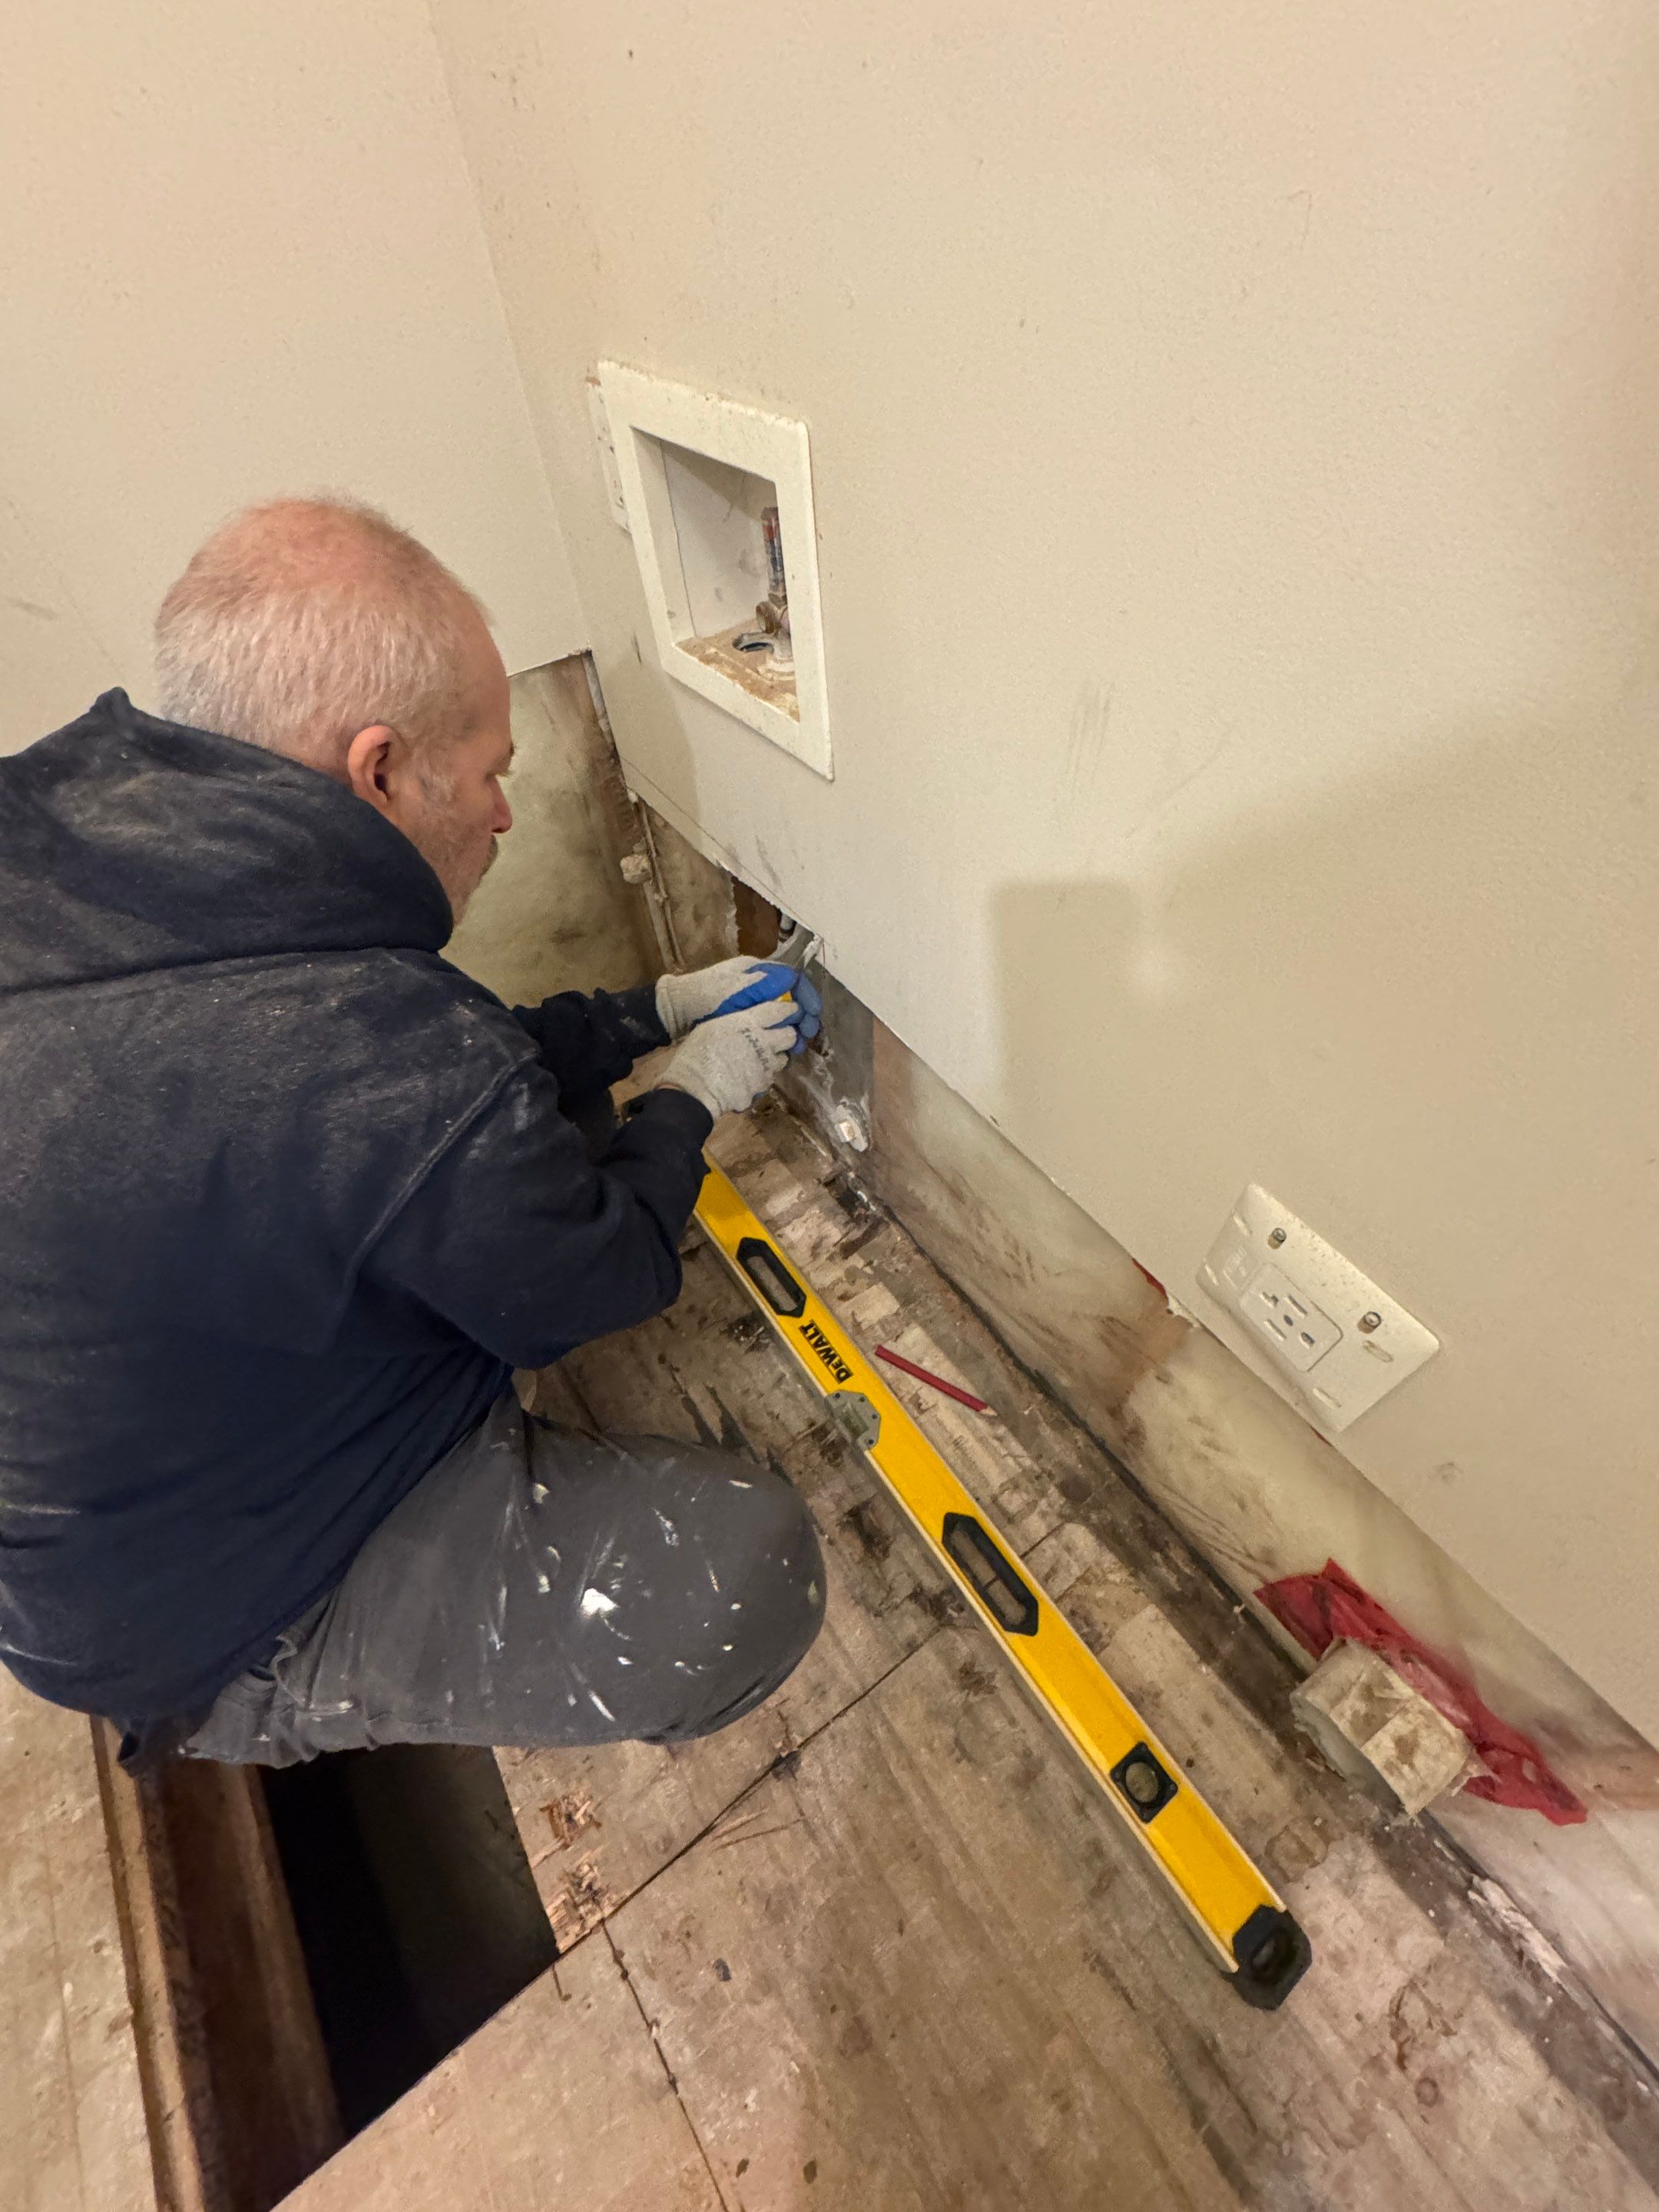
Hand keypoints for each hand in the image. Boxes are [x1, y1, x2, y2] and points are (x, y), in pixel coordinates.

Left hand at [655, 957, 822, 1052]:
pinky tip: (781, 1050)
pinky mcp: (747, 1021)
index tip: (813, 1015)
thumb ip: (761, 985)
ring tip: (796, 1048)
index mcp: (758, 972)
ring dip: (794, 1031)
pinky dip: (780, 1038)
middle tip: (806, 1037)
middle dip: (803, 1017)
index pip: (794, 980)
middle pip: (793, 999)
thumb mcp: (731, 989)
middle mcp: (760, 986)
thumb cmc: (701, 997)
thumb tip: (792, 981)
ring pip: (784, 1016)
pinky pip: (771, 1027)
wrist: (675, 1013)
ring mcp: (754, 1004)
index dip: (807, 996)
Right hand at [655, 997, 801, 1120]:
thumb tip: (742, 1025)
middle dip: (787, 1035)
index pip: (779, 1011)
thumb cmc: (696, 1052)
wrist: (696, 1087)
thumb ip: (734, 1023)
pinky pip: (767, 1079)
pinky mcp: (763, 1086)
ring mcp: (766, 1066)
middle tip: (776, 1037)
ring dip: (774, 1058)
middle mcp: (764, 1042)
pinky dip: (760, 1078)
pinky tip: (748, 1079)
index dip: (788, 1009)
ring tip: (760, 1061)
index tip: (792, 1010)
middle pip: (790, 1035)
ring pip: (782, 1059)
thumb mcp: (712, 1026)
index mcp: (749, 1023)